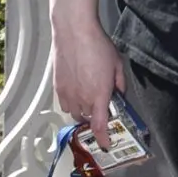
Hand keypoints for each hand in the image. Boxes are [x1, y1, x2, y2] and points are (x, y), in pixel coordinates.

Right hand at [51, 19, 125, 142]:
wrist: (74, 32)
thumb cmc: (99, 46)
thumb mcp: (117, 63)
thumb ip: (120, 83)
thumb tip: (119, 95)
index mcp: (99, 95)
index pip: (100, 126)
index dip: (103, 138)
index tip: (106, 144)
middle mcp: (82, 99)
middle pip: (88, 119)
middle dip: (96, 116)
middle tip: (102, 106)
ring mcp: (67, 94)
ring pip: (75, 113)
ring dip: (83, 111)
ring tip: (89, 98)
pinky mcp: (57, 87)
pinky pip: (65, 104)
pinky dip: (72, 104)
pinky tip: (77, 92)